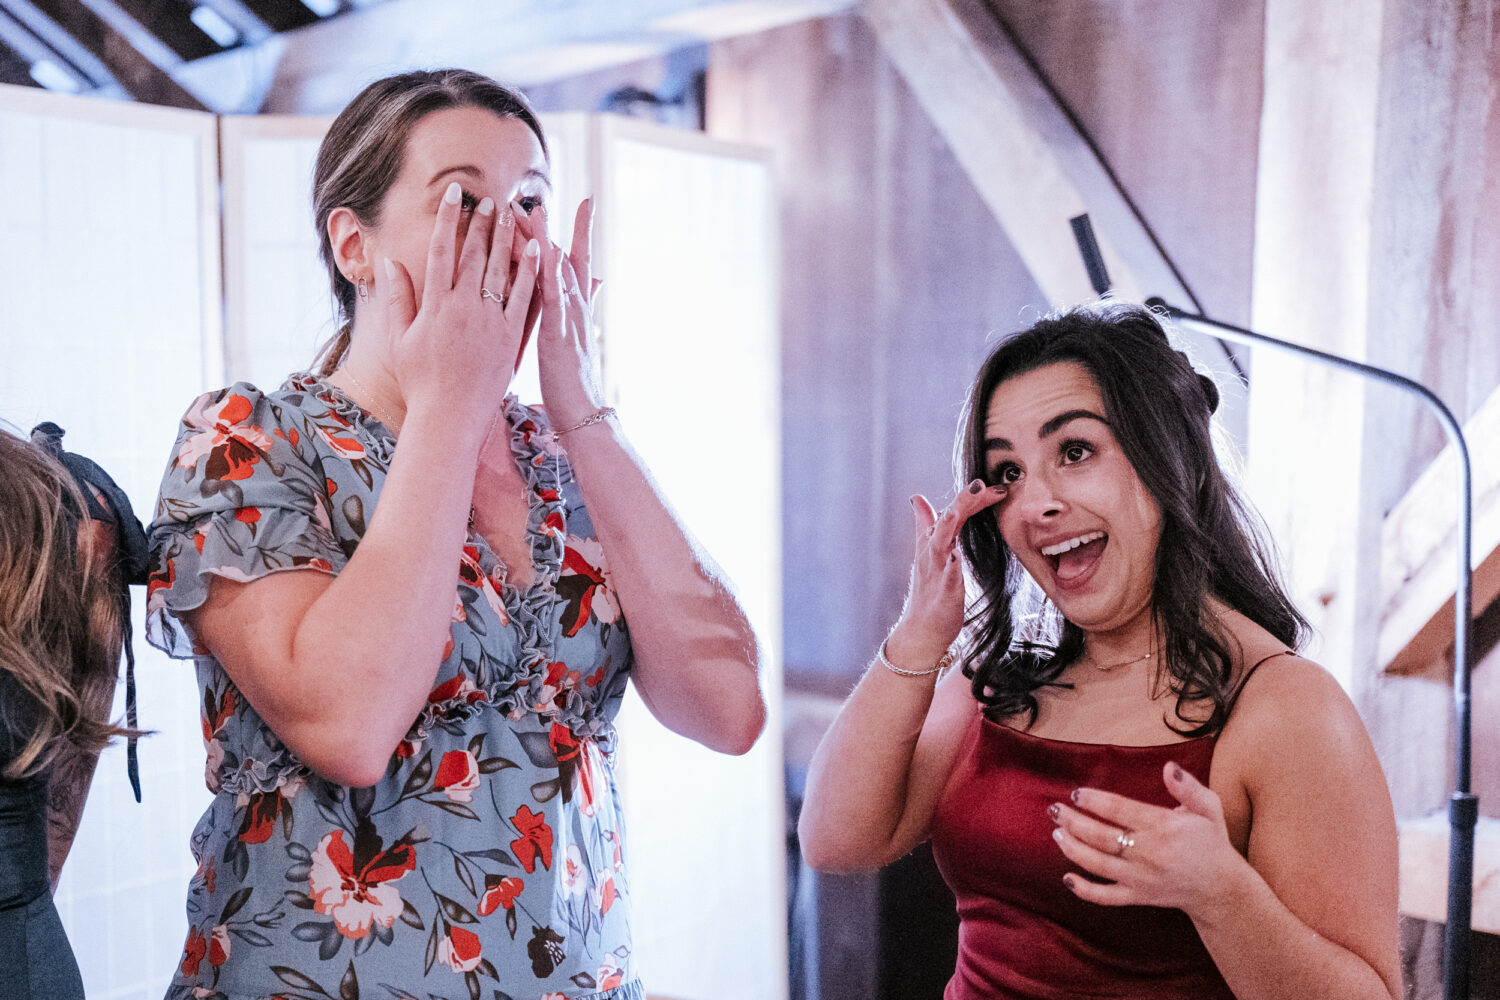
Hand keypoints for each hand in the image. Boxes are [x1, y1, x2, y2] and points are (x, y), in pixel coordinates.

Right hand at [382, 182, 539, 418]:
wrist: (449, 416)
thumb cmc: (421, 382)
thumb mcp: (400, 339)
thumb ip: (397, 298)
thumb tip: (389, 262)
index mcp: (434, 305)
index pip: (441, 251)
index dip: (448, 219)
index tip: (455, 195)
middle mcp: (462, 308)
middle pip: (474, 255)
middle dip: (483, 224)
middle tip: (492, 200)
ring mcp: (489, 321)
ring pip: (502, 270)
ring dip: (509, 239)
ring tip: (516, 214)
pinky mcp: (510, 336)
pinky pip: (525, 298)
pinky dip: (532, 272)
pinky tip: (540, 250)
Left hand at [532, 199, 606, 427]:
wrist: (585, 415)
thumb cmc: (574, 382)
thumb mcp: (578, 338)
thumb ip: (586, 305)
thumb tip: (597, 280)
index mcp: (574, 310)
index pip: (572, 264)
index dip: (574, 233)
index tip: (579, 203)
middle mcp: (574, 309)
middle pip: (563, 260)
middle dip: (552, 229)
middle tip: (538, 198)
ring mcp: (569, 320)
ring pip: (556, 272)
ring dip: (545, 240)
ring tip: (532, 211)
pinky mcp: (559, 335)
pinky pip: (553, 298)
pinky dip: (549, 273)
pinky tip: (544, 251)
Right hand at [886, 480, 1005, 665]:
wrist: (921, 630)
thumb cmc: (929, 592)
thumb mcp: (928, 555)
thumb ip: (925, 525)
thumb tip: (918, 498)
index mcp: (934, 542)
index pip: (953, 510)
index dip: (972, 497)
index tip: (997, 487)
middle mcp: (932, 552)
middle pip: (946, 519)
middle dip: (963, 501)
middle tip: (981, 484)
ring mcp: (936, 572)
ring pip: (939, 542)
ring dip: (949, 525)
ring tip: (958, 510)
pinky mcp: (942, 594)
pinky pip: (946, 577)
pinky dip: (950, 566)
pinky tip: (957, 558)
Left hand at [1051, 761, 1246, 917]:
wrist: (1220, 888)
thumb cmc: (1210, 842)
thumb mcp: (1209, 809)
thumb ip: (1189, 788)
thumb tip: (1169, 768)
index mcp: (1162, 827)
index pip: (1119, 810)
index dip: (1094, 801)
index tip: (1076, 794)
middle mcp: (1148, 853)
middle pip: (1101, 836)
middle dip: (1073, 821)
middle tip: (1055, 809)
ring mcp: (1140, 878)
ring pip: (1097, 863)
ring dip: (1072, 848)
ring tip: (1056, 832)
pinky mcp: (1138, 896)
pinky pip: (1106, 896)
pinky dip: (1084, 890)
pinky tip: (1067, 878)